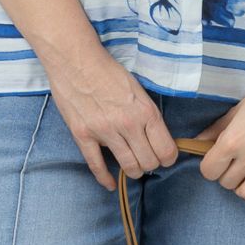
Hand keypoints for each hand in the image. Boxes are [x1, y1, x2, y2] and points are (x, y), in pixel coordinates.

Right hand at [46, 52, 178, 189]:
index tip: (163, 156)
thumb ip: (148, 115)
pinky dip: (105, 179)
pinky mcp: (83, 135)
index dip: (167, 157)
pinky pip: (96, 166)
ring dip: (134, 171)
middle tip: (147, 159)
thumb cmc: (109, 72)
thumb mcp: (139, 90)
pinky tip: (111, 184)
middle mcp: (127, 124)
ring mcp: (104, 131)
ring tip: (133, 166)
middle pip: (149, 162)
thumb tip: (157, 137)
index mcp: (145, 111)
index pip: (166, 150)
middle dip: (151, 164)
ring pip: (128, 167)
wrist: (76, 61)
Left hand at [189, 62, 244, 201]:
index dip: (210, 166)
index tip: (216, 159)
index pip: (209, 171)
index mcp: (234, 139)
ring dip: (244, 186)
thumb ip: (217, 129)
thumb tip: (198, 142)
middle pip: (227, 183)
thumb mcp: (237, 109)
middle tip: (233, 162)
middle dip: (227, 174)